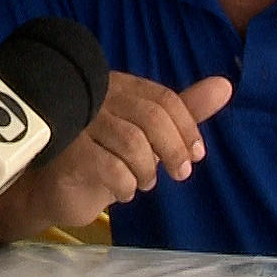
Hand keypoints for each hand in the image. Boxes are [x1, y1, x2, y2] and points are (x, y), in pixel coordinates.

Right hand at [15, 73, 233, 231]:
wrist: (51, 188)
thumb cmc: (103, 156)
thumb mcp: (149, 134)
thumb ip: (184, 110)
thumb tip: (225, 85)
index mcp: (119, 87)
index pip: (163, 97)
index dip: (186, 126)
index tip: (196, 154)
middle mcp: (97, 98)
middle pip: (151, 117)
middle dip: (174, 149)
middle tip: (180, 173)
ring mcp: (79, 124)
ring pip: (132, 143)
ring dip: (147, 171)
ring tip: (143, 182)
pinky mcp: (67, 153)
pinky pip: (111, 168)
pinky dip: (126, 185)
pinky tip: (123, 191)